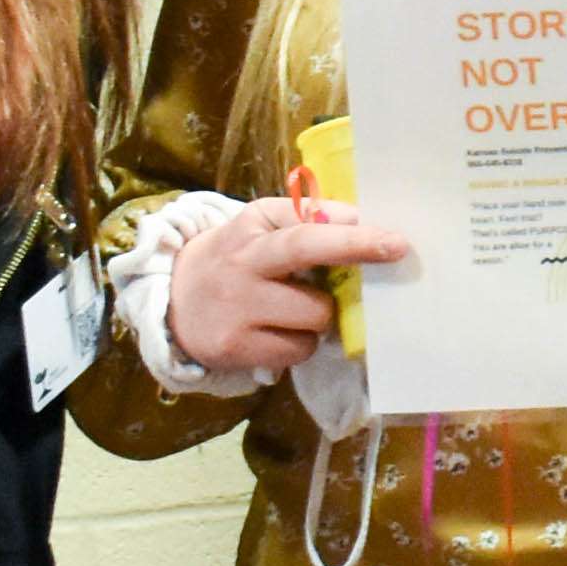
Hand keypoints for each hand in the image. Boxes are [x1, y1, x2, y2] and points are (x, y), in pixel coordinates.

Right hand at [161, 196, 412, 378]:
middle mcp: (241, 267)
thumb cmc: (234, 257)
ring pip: (314, 317)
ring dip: (320, 315)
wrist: (171, 301)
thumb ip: (303, 215)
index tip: (394, 241)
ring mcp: (236, 310)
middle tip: (392, 253)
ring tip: (296, 308)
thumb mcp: (258, 225)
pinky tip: (279, 332)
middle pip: (309, 267)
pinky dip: (301, 342)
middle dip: (353, 263)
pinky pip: (298, 350)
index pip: (305, 230)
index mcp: (250, 231)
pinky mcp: (234, 347)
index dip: (351, 236)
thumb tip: (356, 217)